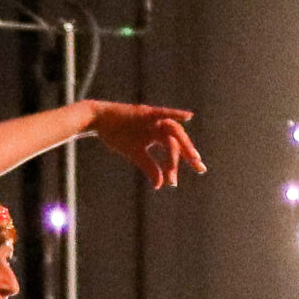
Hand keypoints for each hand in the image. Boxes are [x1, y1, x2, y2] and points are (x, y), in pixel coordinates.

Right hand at [88, 101, 205, 187]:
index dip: (180, 164)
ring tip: (193, 157)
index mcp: (158, 135)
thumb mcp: (135, 154)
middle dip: (188, 154)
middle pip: (178, 140)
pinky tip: (188, 117)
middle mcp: (159, 126)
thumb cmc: (117, 134)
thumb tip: (159, 185)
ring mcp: (153, 119)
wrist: (98, 119)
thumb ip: (149, 167)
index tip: (187, 177)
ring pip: (173, 131)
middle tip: (199, 168)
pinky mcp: (145, 112)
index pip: (174, 150)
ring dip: (183, 143)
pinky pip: (162, 113)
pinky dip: (175, 113)